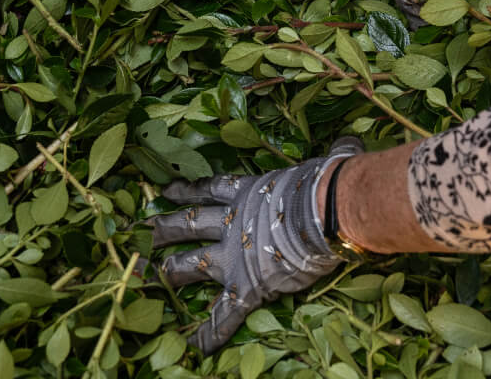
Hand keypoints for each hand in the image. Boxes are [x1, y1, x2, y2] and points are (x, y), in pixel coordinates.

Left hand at [149, 139, 364, 351]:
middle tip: (139, 233)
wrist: (326, 211)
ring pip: (190, 264)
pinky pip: (224, 314)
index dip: (188, 190)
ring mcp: (234, 256)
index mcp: (248, 193)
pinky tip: (195, 347)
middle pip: (187, 224)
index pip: (210, 189)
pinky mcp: (246, 286)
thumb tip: (350, 142)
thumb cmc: (329, 183)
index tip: (167, 191)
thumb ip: (333, 153)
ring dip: (168, 271)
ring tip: (145, 277)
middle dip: (162, 229)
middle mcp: (231, 223)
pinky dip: (210, 332)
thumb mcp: (326, 162)